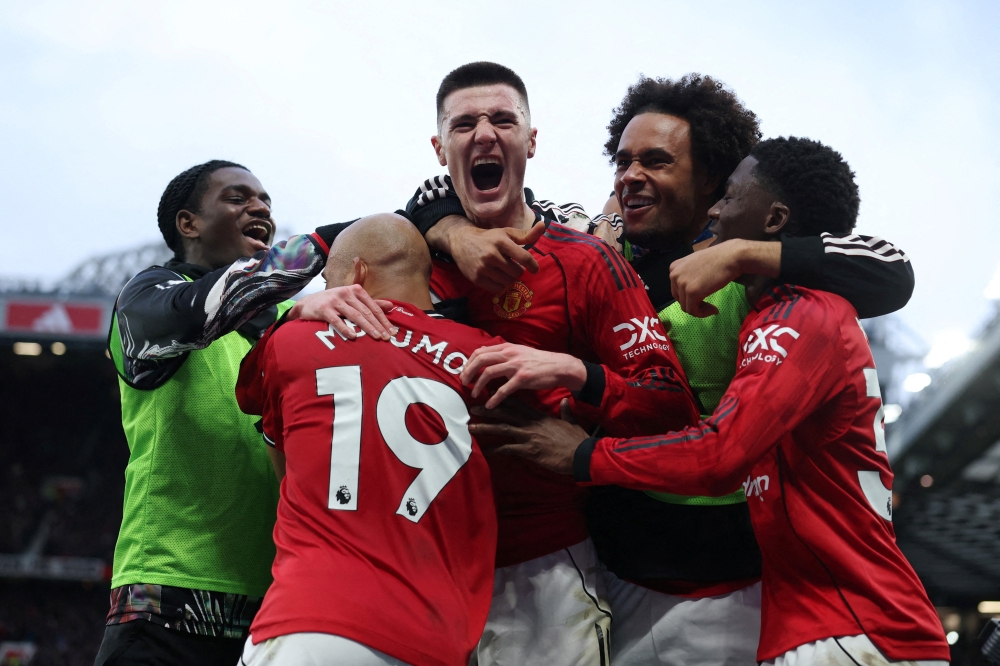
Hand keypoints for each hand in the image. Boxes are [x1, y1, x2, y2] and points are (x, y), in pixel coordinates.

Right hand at [287, 284, 394, 339]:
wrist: (307, 304)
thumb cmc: (333, 303)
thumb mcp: (352, 300)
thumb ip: (371, 303)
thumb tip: (391, 306)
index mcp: (355, 290)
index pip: (373, 307)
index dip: (384, 319)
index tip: (392, 332)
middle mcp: (346, 293)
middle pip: (366, 311)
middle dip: (378, 325)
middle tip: (387, 338)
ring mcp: (334, 300)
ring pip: (354, 315)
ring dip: (367, 327)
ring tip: (376, 337)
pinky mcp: (323, 309)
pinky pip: (336, 320)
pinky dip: (345, 328)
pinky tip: (353, 336)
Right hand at [442, 218, 545, 292]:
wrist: (461, 241)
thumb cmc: (489, 237)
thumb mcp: (506, 233)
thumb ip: (526, 234)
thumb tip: (543, 225)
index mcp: (501, 241)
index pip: (524, 257)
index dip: (533, 265)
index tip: (535, 269)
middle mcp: (491, 254)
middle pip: (517, 273)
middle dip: (517, 271)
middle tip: (511, 266)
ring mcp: (483, 268)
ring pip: (507, 282)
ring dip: (508, 278)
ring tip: (502, 271)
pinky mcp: (476, 278)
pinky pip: (497, 289)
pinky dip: (499, 285)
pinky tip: (496, 277)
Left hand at [461, 343, 586, 408]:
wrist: (559, 367)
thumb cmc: (538, 362)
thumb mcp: (518, 351)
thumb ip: (502, 353)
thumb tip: (482, 353)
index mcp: (507, 347)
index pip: (480, 351)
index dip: (469, 363)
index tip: (465, 373)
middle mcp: (509, 354)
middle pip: (481, 360)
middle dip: (469, 372)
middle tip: (464, 383)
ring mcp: (516, 366)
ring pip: (488, 373)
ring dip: (478, 385)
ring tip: (474, 395)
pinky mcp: (523, 378)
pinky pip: (503, 389)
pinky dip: (494, 398)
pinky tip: (489, 405)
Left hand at [468, 399, 586, 474]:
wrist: (581, 454)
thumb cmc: (576, 439)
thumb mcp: (570, 421)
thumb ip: (565, 411)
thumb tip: (565, 401)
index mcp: (539, 416)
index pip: (517, 404)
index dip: (502, 399)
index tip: (489, 394)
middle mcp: (531, 423)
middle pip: (505, 413)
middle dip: (487, 410)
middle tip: (472, 408)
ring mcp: (529, 436)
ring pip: (502, 428)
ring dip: (485, 427)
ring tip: (471, 427)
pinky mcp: (529, 451)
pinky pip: (508, 449)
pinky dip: (495, 450)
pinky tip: (485, 451)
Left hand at [669, 241, 743, 316]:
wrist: (731, 256)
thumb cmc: (718, 258)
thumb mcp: (695, 264)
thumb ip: (687, 275)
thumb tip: (687, 289)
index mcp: (674, 268)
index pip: (676, 289)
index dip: (688, 297)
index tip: (701, 298)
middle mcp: (674, 275)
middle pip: (680, 299)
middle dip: (693, 304)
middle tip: (707, 305)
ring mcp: (682, 284)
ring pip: (686, 307)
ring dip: (699, 310)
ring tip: (712, 307)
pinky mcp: (692, 293)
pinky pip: (693, 311)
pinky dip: (703, 313)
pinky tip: (714, 309)